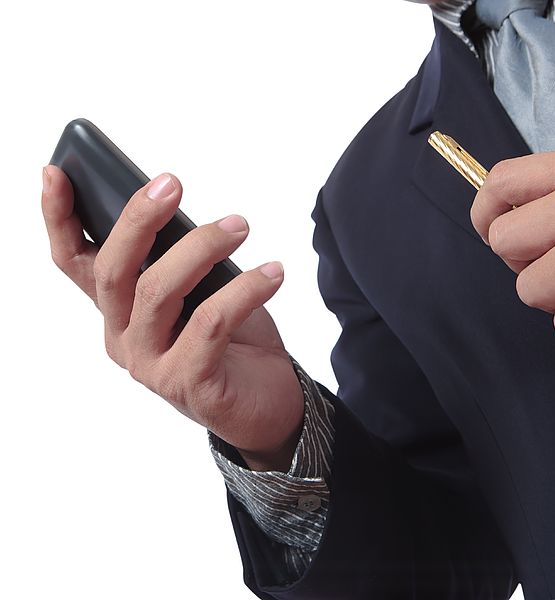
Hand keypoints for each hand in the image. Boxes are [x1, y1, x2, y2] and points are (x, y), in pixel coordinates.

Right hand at [41, 166, 303, 470]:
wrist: (270, 403)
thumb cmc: (234, 339)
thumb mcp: (203, 290)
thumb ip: (180, 259)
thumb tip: (175, 204)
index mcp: (119, 311)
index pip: (76, 263)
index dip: (59, 218)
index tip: (55, 171)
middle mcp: (124, 338)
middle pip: (113, 271)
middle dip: (138, 220)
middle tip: (173, 185)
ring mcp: (152, 365)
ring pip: (157, 293)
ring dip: (201, 249)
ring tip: (240, 226)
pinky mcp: (189, 384)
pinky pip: (210, 325)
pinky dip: (244, 291)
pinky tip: (273, 273)